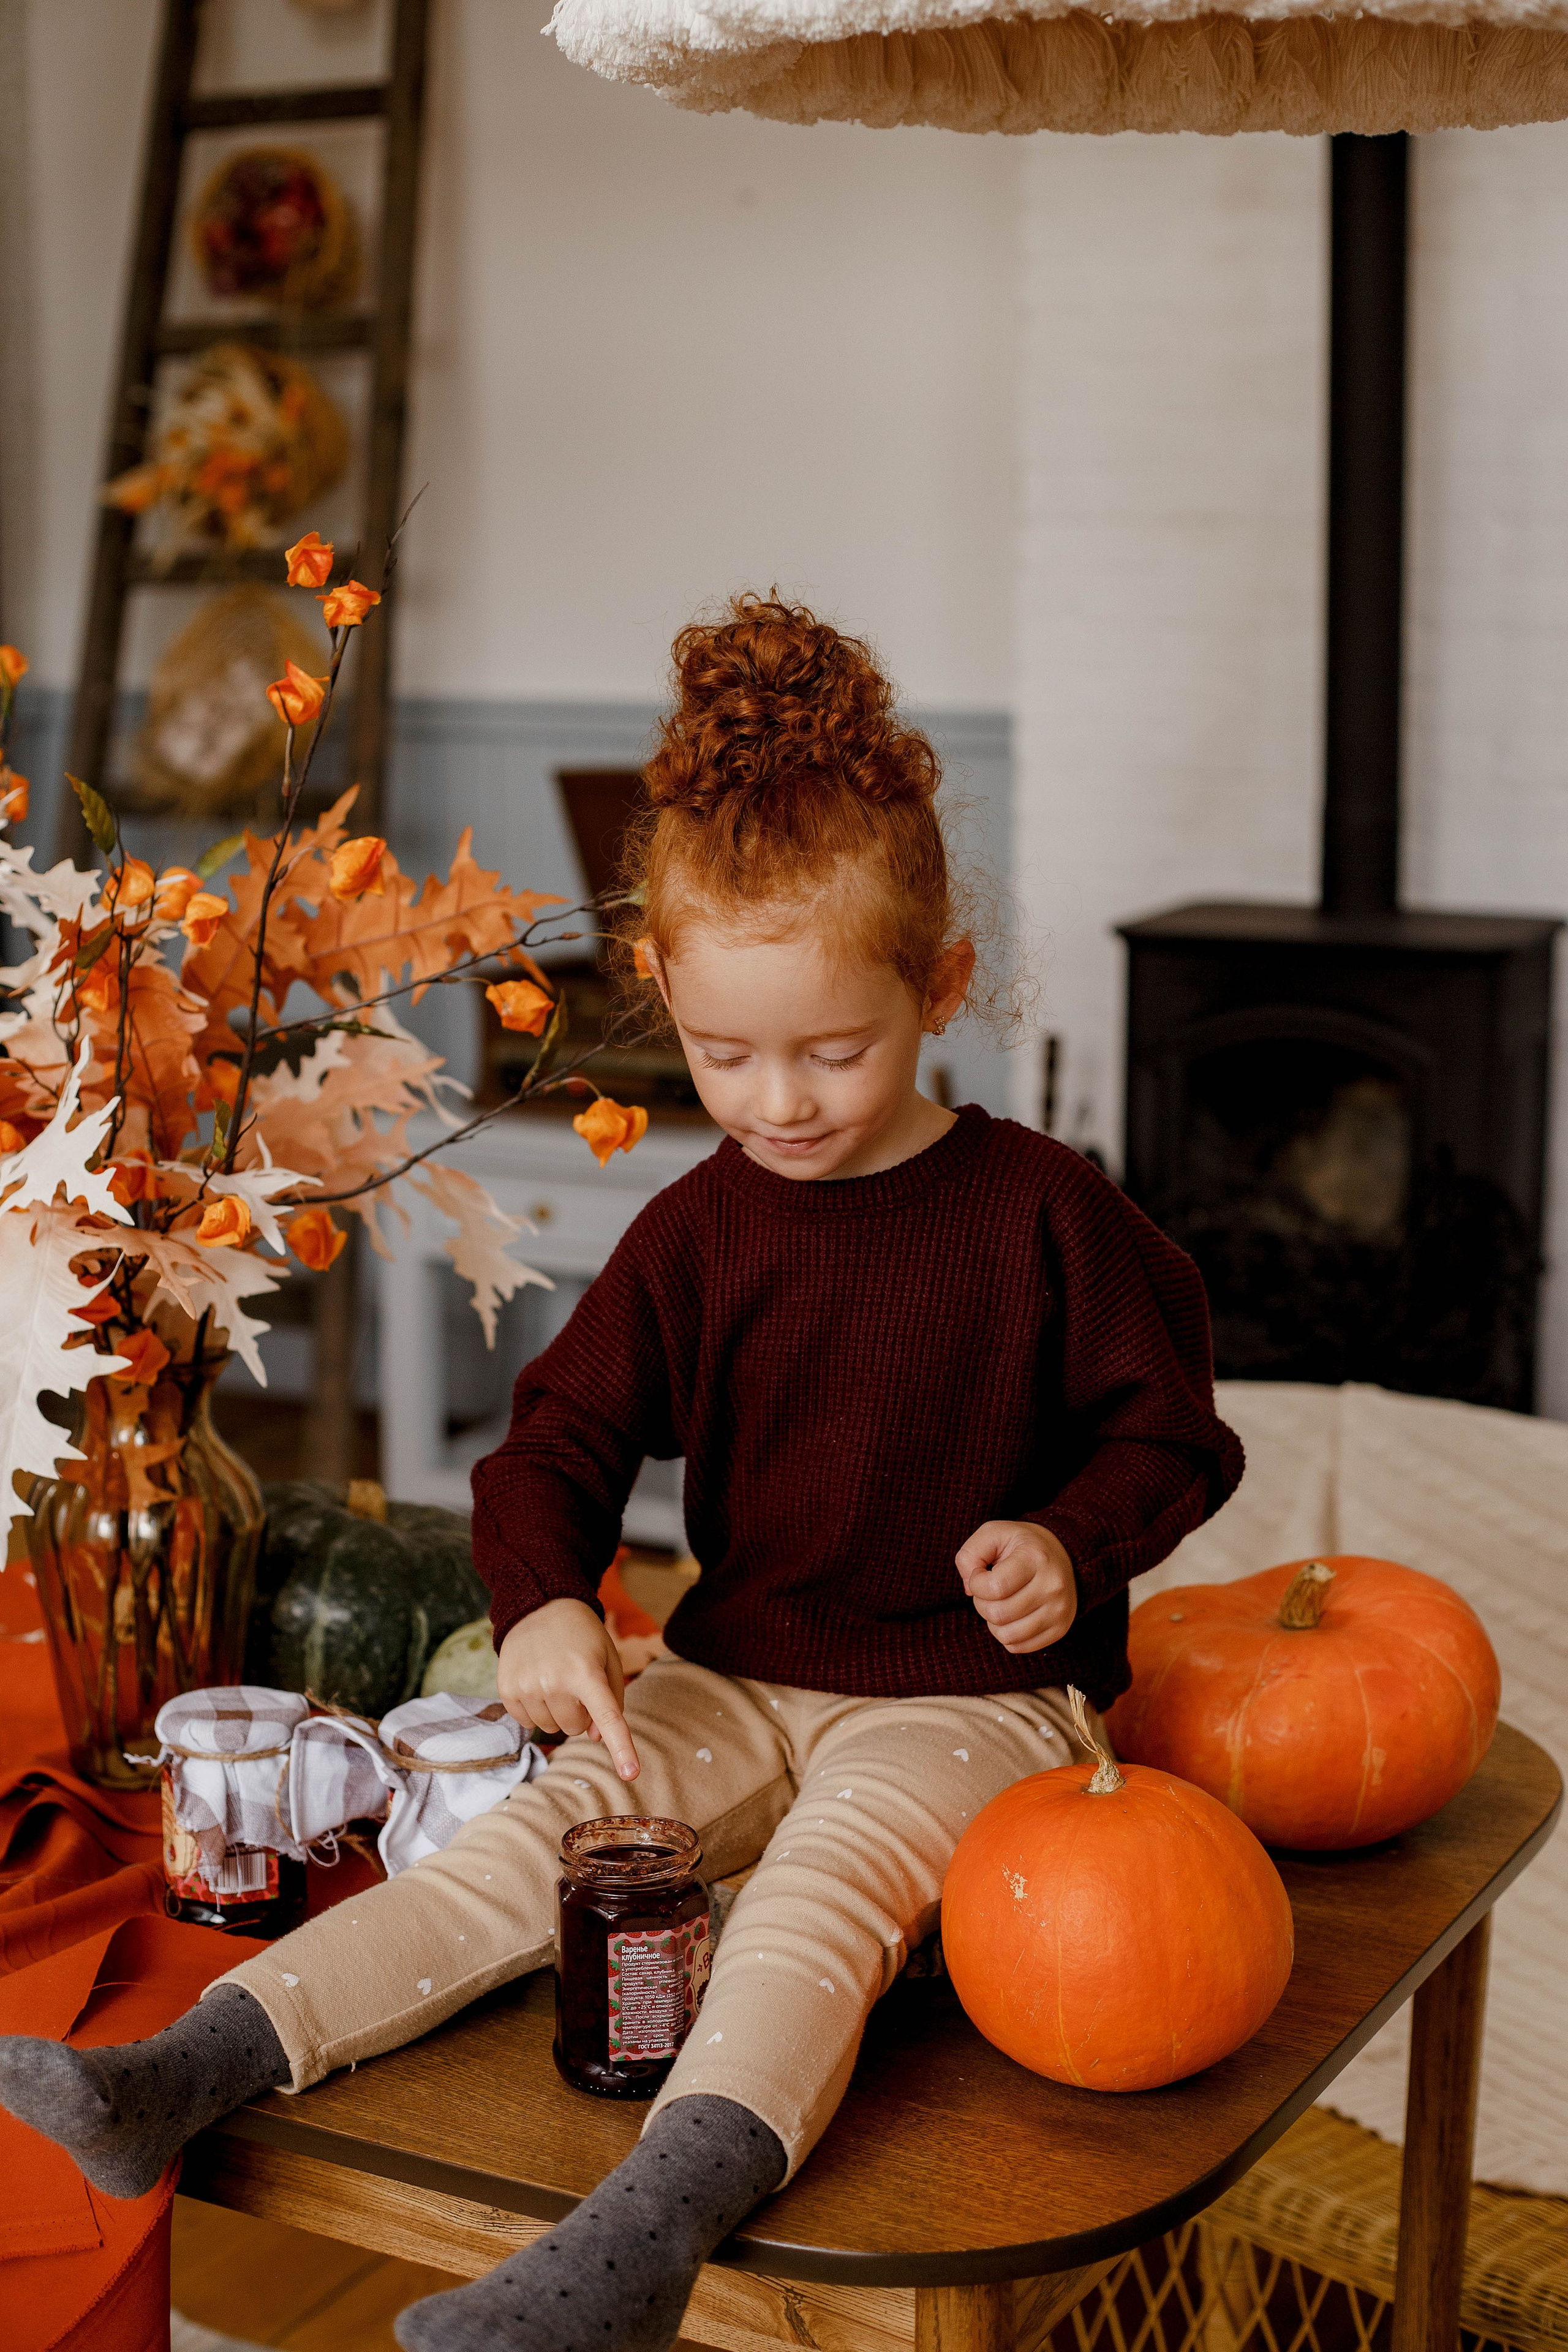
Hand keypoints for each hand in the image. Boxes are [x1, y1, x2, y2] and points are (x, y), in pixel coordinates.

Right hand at [496, 1598, 640, 1779]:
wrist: (540, 1606)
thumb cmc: (582, 1638)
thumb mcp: (608, 1659)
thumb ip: (612, 1701)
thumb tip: (596, 1737)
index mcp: (587, 1673)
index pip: (607, 1717)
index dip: (621, 1748)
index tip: (631, 1774)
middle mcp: (555, 1682)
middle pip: (575, 1729)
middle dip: (580, 1712)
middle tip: (575, 1683)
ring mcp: (527, 1687)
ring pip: (551, 1728)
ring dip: (557, 1711)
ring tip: (555, 1678)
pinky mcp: (507, 1690)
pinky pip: (527, 1722)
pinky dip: (536, 1709)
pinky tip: (537, 1683)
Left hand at [956, 1521, 1077, 1655]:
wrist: (1062, 1554)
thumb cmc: (1021, 1545)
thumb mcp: (993, 1534)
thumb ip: (970, 1554)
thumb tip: (969, 1589)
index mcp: (1036, 1558)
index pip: (995, 1587)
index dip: (976, 1584)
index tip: (980, 1574)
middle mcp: (1053, 1586)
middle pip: (998, 1614)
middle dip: (982, 1604)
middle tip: (988, 1591)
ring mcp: (1059, 1611)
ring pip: (1007, 1636)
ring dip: (993, 1622)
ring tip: (999, 1603)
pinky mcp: (1060, 1629)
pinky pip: (1018, 1647)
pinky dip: (1006, 1634)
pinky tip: (1011, 1616)